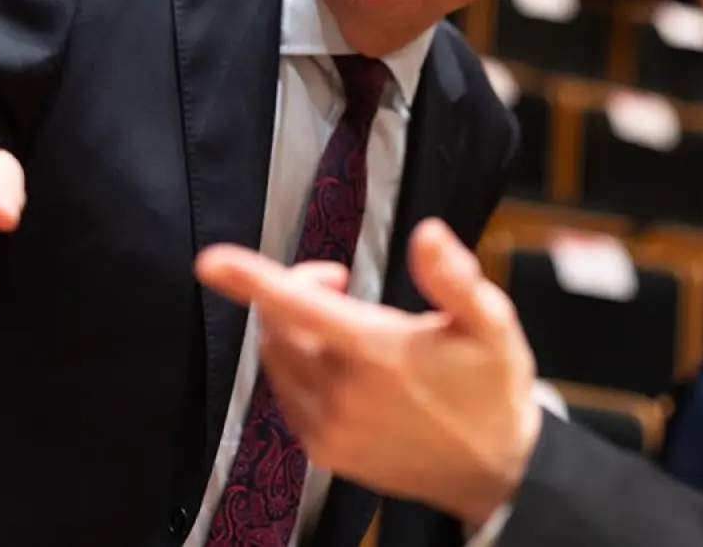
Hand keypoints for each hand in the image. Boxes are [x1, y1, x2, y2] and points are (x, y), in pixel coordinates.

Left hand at [196, 219, 540, 526]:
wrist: (492, 469)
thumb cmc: (492, 387)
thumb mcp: (491, 324)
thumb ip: (454, 277)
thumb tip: (428, 233)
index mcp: (380, 354)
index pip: (299, 307)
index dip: (251, 280)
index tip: (210, 261)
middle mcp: (344, 394)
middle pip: (279, 326)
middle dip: (296, 291)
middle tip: (339, 282)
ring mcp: (329, 428)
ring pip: (277, 360)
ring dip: (292, 329)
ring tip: (343, 323)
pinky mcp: (323, 451)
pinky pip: (286, 395)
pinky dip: (295, 366)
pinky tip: (337, 362)